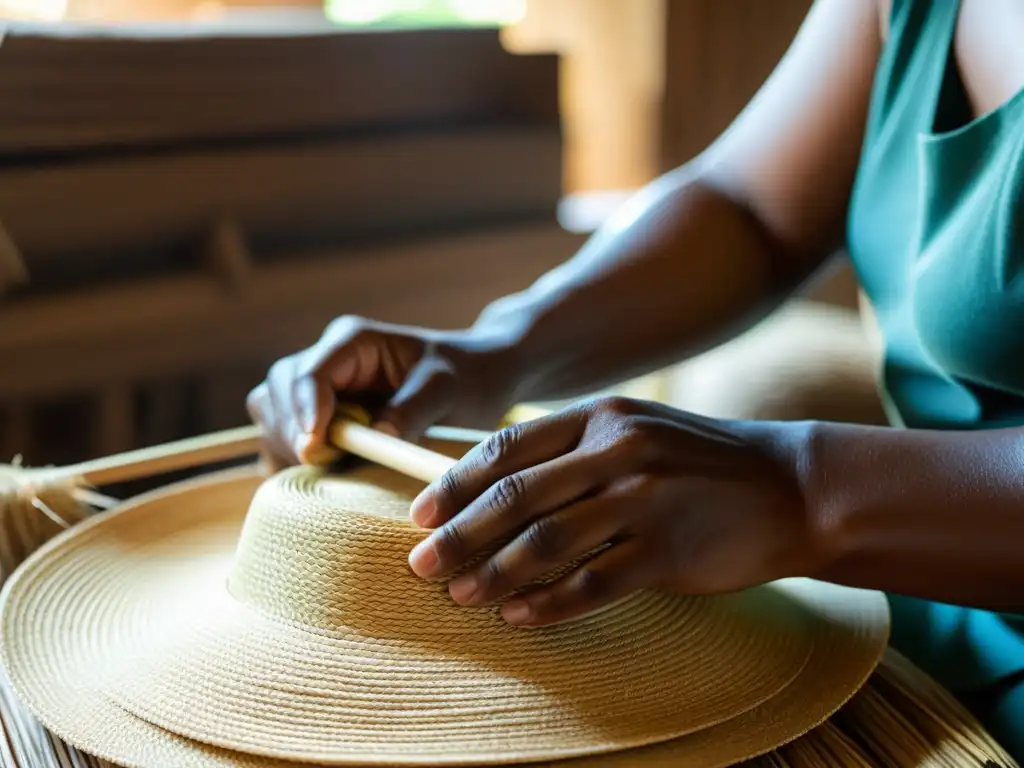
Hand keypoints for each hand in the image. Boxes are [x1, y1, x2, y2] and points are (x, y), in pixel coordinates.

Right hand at [247, 315, 513, 466]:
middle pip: (277, 392)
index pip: (307, 374)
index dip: (304, 411)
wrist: (478, 379)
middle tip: (324, 463)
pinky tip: (321, 477)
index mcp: (353, 342)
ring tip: (329, 468)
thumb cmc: (467, 377)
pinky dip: (291, 458)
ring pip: (272, 414)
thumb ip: (413, 409)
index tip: (315, 448)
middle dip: (292, 431)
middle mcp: (328, 360)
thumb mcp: (448, 389)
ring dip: (289, 446)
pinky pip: (282, 438)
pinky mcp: (320, 418)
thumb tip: (377, 436)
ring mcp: (319, 389)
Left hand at [407, 396, 818, 626]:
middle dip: (458, 534)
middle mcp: (617, 452)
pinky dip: (547, 603)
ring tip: (459, 596)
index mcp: (601, 417)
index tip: (420, 514)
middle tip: (421, 564)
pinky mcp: (667, 551)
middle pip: (515, 497)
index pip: (508, 448)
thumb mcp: (638, 431)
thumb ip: (575, 448)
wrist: (792, 486)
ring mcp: (644, 501)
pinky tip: (517, 615)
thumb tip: (500, 484)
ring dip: (493, 573)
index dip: (455, 483)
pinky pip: (591, 584)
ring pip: (545, 543)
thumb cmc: (701, 462)